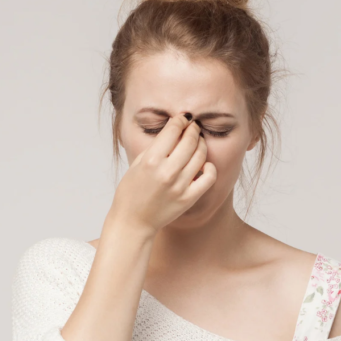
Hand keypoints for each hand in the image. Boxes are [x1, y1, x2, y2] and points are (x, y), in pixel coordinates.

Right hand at [108, 113, 217, 234]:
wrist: (133, 222)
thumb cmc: (131, 192)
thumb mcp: (137, 164)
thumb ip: (156, 147)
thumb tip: (173, 131)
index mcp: (151, 160)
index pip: (173, 130)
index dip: (180, 120)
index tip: (183, 118)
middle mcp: (167, 172)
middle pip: (190, 140)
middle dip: (193, 129)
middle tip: (193, 127)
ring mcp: (180, 186)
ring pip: (200, 155)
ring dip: (201, 144)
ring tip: (198, 143)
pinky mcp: (189, 198)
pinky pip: (209, 177)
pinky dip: (209, 167)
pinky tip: (203, 164)